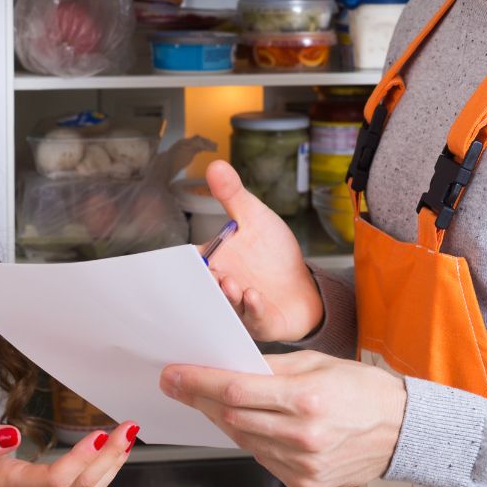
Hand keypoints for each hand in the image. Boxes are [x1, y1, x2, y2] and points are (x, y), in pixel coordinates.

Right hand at [0, 421, 137, 486]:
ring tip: (129, 436)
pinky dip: (104, 472)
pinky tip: (115, 452)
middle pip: (80, 486)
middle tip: (129, 427)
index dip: (82, 459)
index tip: (102, 434)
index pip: (55, 479)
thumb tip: (8, 436)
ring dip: (112, 465)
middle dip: (109, 457)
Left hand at [160, 352, 405, 486]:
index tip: (173, 375)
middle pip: (232, 417)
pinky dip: (251, 440)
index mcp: (307, 399)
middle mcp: (302, 436)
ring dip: (223, 419)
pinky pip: (262, 458)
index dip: (198, 382)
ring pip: (243, 440)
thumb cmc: (363, 391)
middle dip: (199, 399)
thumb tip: (228, 367)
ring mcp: (303, 465)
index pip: (235, 390)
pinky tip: (249, 425)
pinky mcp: (304, 483)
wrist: (403, 431)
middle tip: (178, 385)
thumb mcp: (319, 364)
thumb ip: (271, 368)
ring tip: (211, 402)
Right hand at [202, 160, 324, 342]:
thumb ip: (233, 195)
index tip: (182, 257)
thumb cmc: (273, 254)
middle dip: (205, 281)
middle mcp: (222, 286)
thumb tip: (215, 164)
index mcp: (215, 262)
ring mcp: (239, 307)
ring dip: (227, 296)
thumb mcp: (255, 217)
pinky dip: (252, 308)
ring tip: (231, 283)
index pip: (192, 262)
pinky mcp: (260, 322)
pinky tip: (253, 296)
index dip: (184, 261)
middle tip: (209, 272)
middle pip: (204, 287)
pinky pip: (252, 318)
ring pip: (227, 305)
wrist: (304, 284)